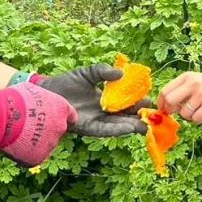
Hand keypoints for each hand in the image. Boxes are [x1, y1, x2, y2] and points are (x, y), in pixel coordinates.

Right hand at [0, 83, 75, 166]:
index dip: (59, 117)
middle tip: (29, 127)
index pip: (70, 116)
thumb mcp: (32, 90)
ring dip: (35, 142)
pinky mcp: (40, 157)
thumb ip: (42, 97)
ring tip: (19, 136)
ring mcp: (51, 144)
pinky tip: (16, 146)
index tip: (52, 119)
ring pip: (46, 145)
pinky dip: (27, 153)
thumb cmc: (15, 99)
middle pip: (56, 131)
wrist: (2, 116)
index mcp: (62, 109)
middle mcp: (61, 127)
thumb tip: (40, 97)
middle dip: (46, 130)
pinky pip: (34, 156)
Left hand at [35, 64, 149, 136]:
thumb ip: (103, 72)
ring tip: (146, 125)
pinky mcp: (87, 128)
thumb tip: (121, 74)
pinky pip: (105, 130)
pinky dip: (117, 129)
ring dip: (132, 125)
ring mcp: (96, 121)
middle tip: (155, 115)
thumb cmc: (66, 83)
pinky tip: (129, 127)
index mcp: (105, 100)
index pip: (126, 102)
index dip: (139, 102)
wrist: (46, 93)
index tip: (152, 99)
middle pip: (126, 116)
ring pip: (118, 125)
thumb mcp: (87, 73)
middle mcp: (103, 112)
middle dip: (140, 116)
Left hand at [159, 71, 201, 123]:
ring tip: (198, 109)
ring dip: (188, 116)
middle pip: (170, 101)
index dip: (161, 103)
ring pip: (183, 113)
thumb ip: (181, 90)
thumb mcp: (197, 81)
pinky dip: (198, 119)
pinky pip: (195, 119)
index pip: (165, 91)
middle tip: (178, 112)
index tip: (163, 109)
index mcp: (187, 77)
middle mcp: (193, 84)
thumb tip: (165, 105)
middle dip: (171, 110)